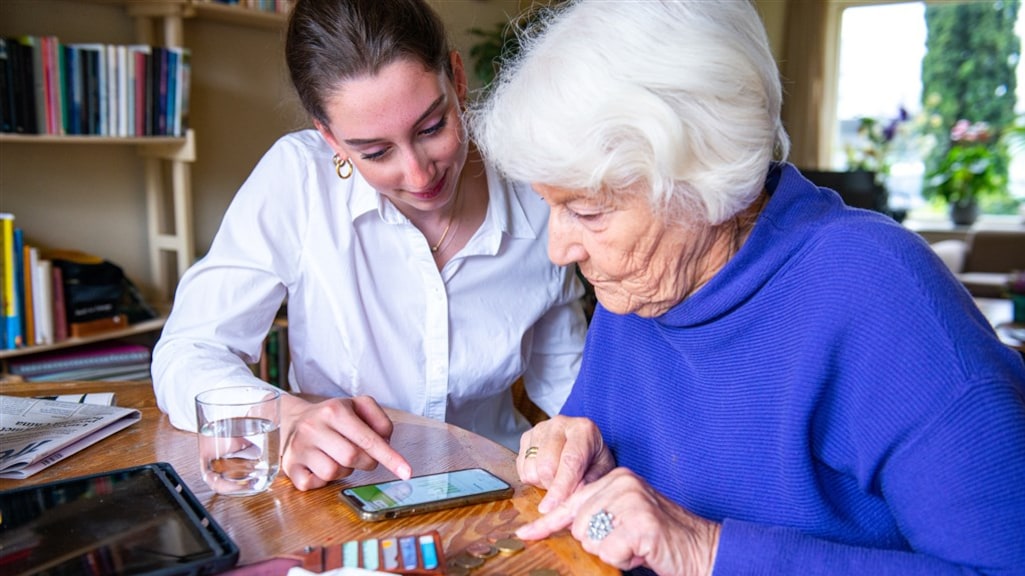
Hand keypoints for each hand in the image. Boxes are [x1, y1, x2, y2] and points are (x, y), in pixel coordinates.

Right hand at [279, 394, 411, 489]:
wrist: (293, 419)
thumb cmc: (332, 417)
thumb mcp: (358, 406)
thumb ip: (379, 420)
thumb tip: (386, 443)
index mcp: (334, 410)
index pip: (368, 439)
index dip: (390, 458)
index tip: (406, 472)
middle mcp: (313, 427)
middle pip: (353, 458)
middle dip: (367, 462)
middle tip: (365, 457)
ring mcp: (298, 448)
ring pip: (333, 472)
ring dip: (344, 471)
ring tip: (339, 458)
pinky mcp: (289, 466)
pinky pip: (313, 484)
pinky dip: (323, 481)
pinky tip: (321, 467)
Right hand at [517, 416, 615, 512]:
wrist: (583, 441)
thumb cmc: (594, 457)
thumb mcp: (603, 470)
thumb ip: (590, 482)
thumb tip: (571, 498)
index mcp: (583, 429)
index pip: (570, 461)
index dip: (561, 488)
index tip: (552, 508)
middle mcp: (559, 424)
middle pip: (546, 466)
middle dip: (553, 487)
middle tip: (565, 490)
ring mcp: (540, 428)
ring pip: (531, 469)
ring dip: (542, 483)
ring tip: (557, 478)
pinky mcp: (526, 437)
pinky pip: (521, 468)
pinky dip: (533, 478)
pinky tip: (546, 472)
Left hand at [517, 467, 720, 575]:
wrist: (703, 549)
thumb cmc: (662, 539)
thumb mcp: (625, 518)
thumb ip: (597, 514)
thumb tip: (561, 524)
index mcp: (616, 478)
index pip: (571, 501)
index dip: (546, 522)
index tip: (525, 533)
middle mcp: (621, 483)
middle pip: (577, 524)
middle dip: (598, 543)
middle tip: (628, 542)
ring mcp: (631, 501)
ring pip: (590, 539)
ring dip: (612, 552)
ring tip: (637, 546)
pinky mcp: (640, 523)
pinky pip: (609, 552)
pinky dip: (624, 561)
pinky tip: (643, 552)